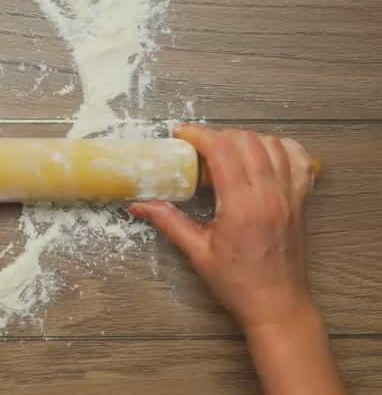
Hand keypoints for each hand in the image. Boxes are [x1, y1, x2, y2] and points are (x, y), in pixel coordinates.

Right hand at [130, 124, 315, 328]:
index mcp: (242, 207)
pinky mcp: (301, 200)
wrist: (278, 305)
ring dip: (247, 139)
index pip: (223, 151)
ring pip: (273, 144)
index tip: (181, 135)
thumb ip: (169, 222)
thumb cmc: (238, 284)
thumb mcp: (197, 253)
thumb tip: (139, 205)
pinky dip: (281, 148)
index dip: (199, 136)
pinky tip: (264, 154)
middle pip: (247, 141)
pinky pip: (299, 160)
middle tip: (200, 149)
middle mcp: (270, 195)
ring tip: (227, 152)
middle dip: (219, 136)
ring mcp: (290, 195)